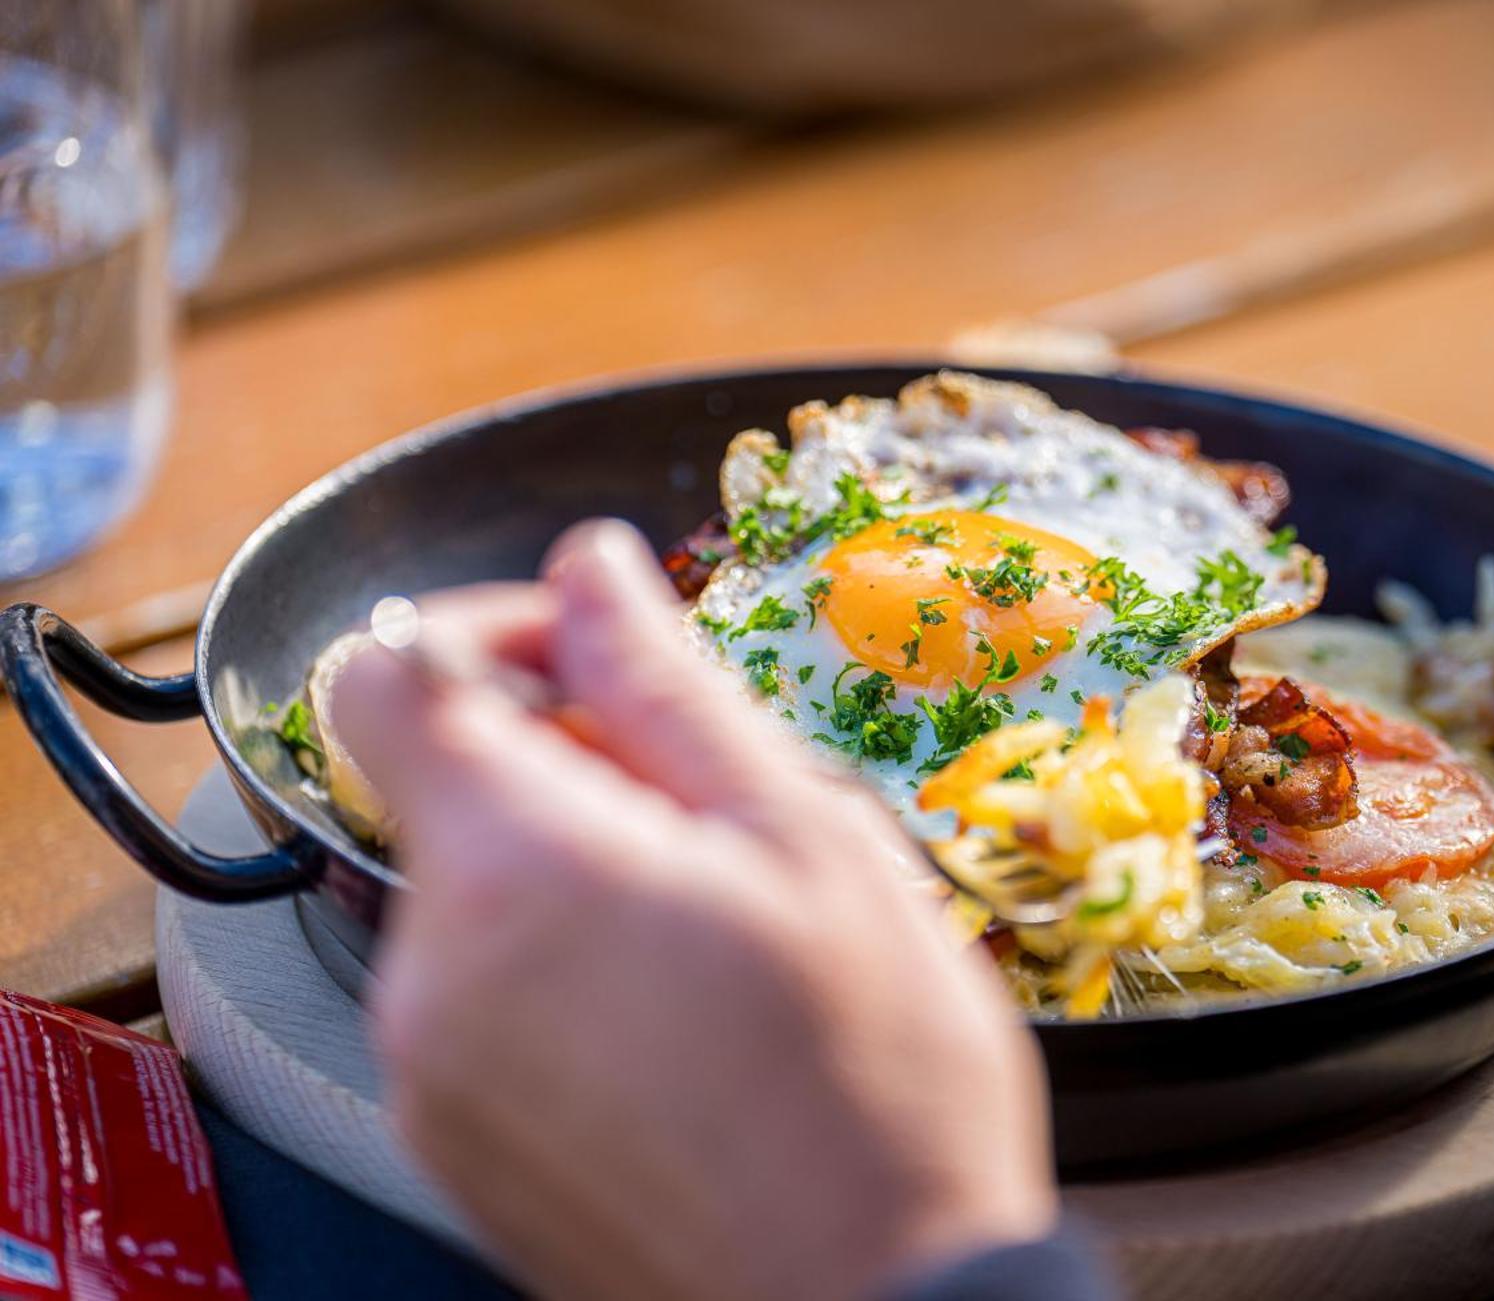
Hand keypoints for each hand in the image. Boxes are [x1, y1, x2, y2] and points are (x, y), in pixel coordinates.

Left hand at [328, 520, 1056, 1300]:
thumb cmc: (875, 1087)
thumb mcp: (805, 839)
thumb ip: (669, 689)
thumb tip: (594, 572)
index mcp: (517, 871)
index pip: (393, 672)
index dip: (490, 631)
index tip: (589, 657)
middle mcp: (434, 976)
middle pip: (445, 791)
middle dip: (567, 762)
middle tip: (715, 812)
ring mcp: (435, 1075)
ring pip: (471, 897)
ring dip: (575, 868)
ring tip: (723, 927)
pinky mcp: (458, 1145)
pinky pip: (478, 1001)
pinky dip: (559, 967)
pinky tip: (686, 1012)